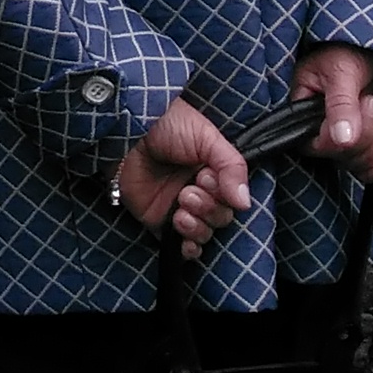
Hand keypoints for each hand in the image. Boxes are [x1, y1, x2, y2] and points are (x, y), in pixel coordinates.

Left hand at [113, 98, 247, 258]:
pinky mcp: (159, 220)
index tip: (206, 176)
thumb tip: (244, 203)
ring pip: (204, 233)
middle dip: (208, 208)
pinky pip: (181, 245)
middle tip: (189, 191)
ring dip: (197, 226)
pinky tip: (184, 240)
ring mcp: (179, 207)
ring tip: (181, 204)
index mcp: (213, 171)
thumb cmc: (168, 125)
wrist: (128, 130)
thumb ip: (232, 167)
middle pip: (220, 218)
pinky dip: (188, 248)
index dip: (223, 194)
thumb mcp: (207, 136)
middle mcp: (199, 191)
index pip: (232, 198)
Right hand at [289, 46, 372, 185]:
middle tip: (371, 103)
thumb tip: (342, 141)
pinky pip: (362, 164)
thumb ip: (340, 105)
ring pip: (350, 162)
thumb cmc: (350, 48)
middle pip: (333, 155)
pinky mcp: (362, 137)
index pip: (310, 141)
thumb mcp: (342, 71)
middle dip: (360, 142)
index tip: (354, 116)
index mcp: (301, 105)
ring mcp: (342, 132)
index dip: (333, 142)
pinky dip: (372, 169)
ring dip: (372, 152)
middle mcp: (318, 124)